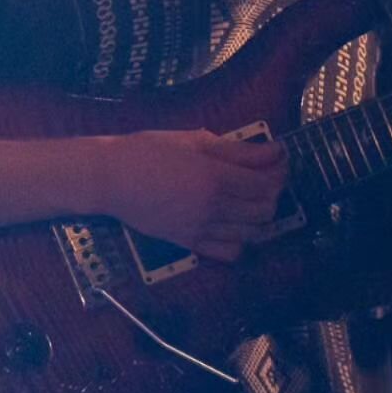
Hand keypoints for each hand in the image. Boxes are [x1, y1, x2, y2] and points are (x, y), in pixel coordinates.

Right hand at [99, 128, 288, 262]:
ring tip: (253, 199)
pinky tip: (234, 224)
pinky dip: (241, 241)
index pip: (266, 182)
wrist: (110, 179)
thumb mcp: (195, 140)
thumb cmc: (149, 151)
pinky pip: (229, 252)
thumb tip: (273, 151)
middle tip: (268, 176)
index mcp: (215, 177)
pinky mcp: (189, 243)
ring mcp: (201, 228)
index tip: (280, 158)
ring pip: (252, 234)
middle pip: (265, 210)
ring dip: (261, 217)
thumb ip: (237, 150)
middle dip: (274, 193)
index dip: (280, 171)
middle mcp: (213, 207)